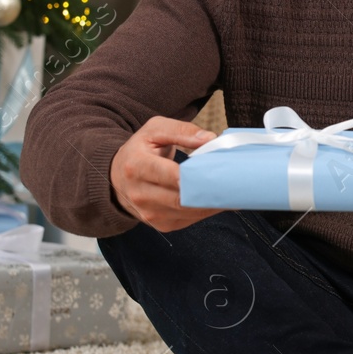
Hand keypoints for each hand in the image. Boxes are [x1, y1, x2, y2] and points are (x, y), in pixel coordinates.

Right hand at [109, 116, 227, 231]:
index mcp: (136, 166)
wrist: (117, 176)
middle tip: (235, 183)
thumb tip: (210, 139)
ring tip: (232, 191)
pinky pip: (189, 220)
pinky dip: (206, 210)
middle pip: (181, 198)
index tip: (218, 172)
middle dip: (209, 192)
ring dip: (212, 203)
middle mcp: (139, 193)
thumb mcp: (156, 129)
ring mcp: (148, 213)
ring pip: (188, 212)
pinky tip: (219, 200)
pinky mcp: (160, 224)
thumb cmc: (141, 149)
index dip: (195, 177)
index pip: (169, 175)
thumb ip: (182, 131)